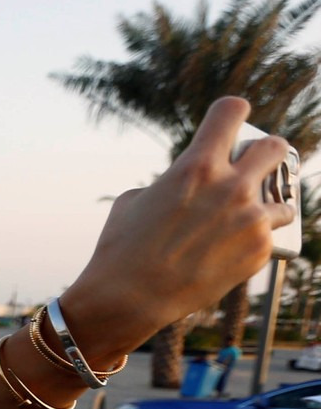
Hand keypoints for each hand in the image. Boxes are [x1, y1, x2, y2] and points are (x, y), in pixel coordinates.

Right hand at [60, 97, 289, 361]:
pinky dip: (255, 242)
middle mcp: (231, 186)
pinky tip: (231, 253)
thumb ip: (174, 182)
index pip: (231, 111)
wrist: (130, 297)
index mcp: (196, 165)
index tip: (233, 121)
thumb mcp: (137, 199)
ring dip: (269, 204)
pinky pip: (269, 236)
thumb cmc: (123, 247)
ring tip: (248, 220)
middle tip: (255, 167)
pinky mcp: (261, 251)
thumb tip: (191, 186)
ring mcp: (251, 220)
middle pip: (275, 147)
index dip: (233, 112)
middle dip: (266, 153)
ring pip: (284, 199)